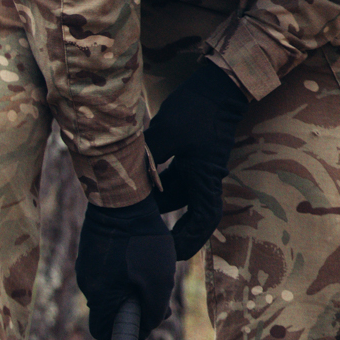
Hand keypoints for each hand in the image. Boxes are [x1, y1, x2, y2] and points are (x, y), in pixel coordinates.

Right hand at [76, 195, 176, 339]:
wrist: (122, 200)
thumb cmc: (143, 243)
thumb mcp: (158, 281)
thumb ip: (153, 311)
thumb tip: (147, 327)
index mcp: (99, 297)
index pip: (103, 332)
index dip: (127, 332)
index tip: (147, 322)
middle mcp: (87, 284)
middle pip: (111, 310)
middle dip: (136, 308)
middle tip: (162, 297)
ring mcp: (86, 266)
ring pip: (111, 290)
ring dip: (133, 288)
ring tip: (155, 271)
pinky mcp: (91, 251)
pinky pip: (109, 272)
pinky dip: (126, 272)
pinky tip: (143, 255)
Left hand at [144, 63, 251, 258]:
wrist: (218, 86)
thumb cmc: (196, 110)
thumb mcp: (164, 134)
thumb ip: (144, 156)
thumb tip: (120, 172)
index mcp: (204, 178)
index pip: (203, 221)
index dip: (189, 240)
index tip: (171, 253)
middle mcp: (206, 177)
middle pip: (192, 213)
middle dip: (174, 229)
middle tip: (152, 241)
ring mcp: (202, 166)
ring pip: (182, 195)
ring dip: (164, 204)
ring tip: (137, 212)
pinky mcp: (196, 155)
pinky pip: (179, 178)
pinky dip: (163, 185)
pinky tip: (143, 182)